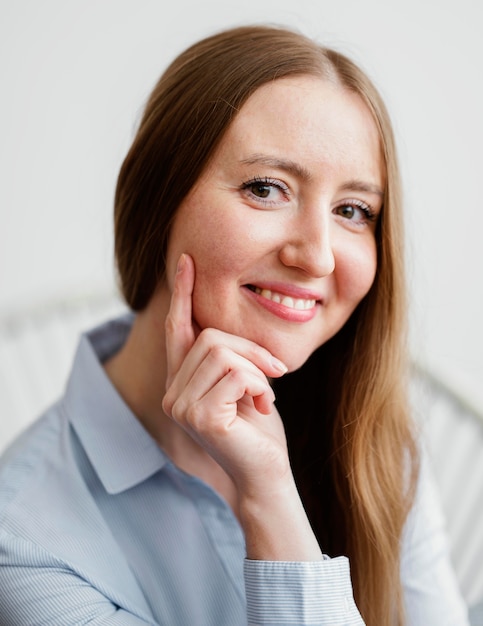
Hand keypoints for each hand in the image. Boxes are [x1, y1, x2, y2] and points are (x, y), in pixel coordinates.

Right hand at [162, 254, 322, 560]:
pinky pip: (236, 373)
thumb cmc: (257, 428)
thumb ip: (228, 356)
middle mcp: (173, 392)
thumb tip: (225, 322)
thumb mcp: (243, 383)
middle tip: (275, 372)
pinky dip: (259, 385)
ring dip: (257, 369)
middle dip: (251, 349)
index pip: (177, 329)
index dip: (182, 292)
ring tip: (264, 396)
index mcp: (181, 382)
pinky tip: (261, 407)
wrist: (266, 475)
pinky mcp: (201, 416)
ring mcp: (182, 406)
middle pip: (209, 336)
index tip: (187, 259)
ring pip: (222, 351)